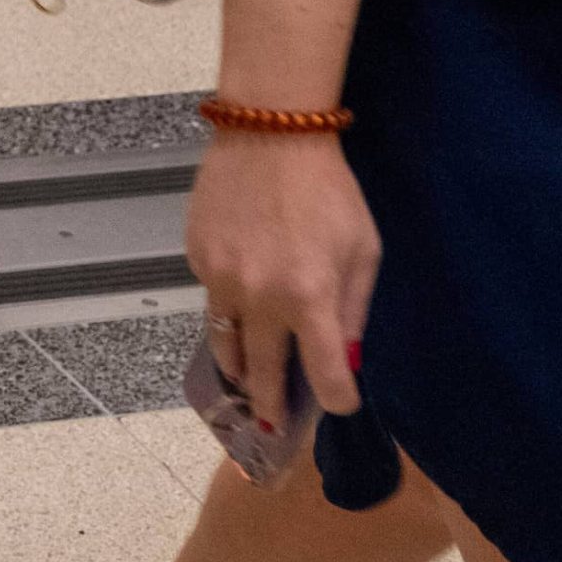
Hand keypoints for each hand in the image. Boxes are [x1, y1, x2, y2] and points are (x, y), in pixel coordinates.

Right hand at [184, 131, 377, 418]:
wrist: (269, 133)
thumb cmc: (328, 190)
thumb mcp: (363, 250)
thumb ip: (354, 309)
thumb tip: (344, 356)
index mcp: (310, 298)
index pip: (324, 377)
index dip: (337, 399)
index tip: (339, 403)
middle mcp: (260, 297)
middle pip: (263, 375)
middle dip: (271, 407)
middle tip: (271, 428)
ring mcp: (221, 278)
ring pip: (225, 343)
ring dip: (238, 369)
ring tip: (244, 381)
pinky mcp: (197, 257)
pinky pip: (212, 298)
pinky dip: (226, 307)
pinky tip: (240, 293)